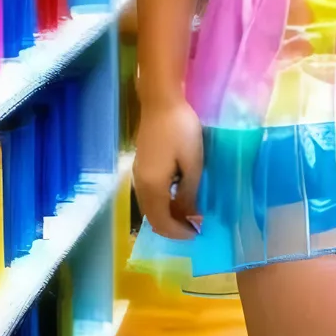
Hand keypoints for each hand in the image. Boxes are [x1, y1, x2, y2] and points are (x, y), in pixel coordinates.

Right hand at [132, 99, 205, 239]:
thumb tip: (190, 216)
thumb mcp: (192, 163)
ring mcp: (139, 174)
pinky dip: (163, 202)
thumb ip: (189, 192)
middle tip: (194, 227)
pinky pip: (150, 194)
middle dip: (172, 227)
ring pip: (150, 207)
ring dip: (167, 215)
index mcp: (153, 188)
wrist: (161, 101)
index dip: (179, 232)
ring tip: (189, 213)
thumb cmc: (180, 131)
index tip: (197, 234)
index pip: (162, 222)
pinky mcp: (141, 165)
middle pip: (153, 218)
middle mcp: (141, 186)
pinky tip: (177, 195)